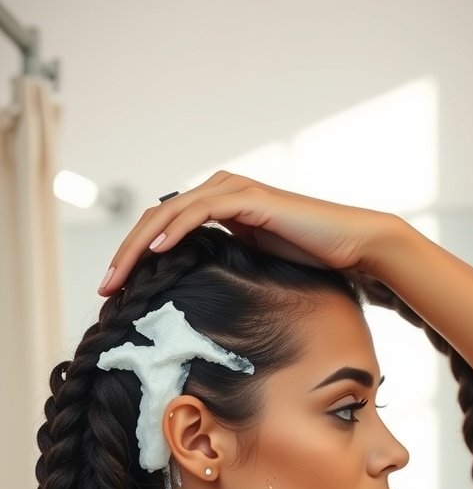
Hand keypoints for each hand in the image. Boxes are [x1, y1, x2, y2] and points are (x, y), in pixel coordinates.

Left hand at [97, 171, 389, 293]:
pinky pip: (200, 211)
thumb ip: (223, 266)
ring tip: (119, 276)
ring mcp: (233, 190)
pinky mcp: (248, 197)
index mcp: (217, 206)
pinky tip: (156, 252)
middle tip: (105, 287)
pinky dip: (175, 230)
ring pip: (169, 213)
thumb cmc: (309, 259)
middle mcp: (220, 190)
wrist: (351, 246)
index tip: (116, 290)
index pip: (162, 227)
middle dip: (126, 253)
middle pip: (156, 218)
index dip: (133, 256)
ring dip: (139, 245)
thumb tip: (193, 298)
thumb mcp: (254, 266)